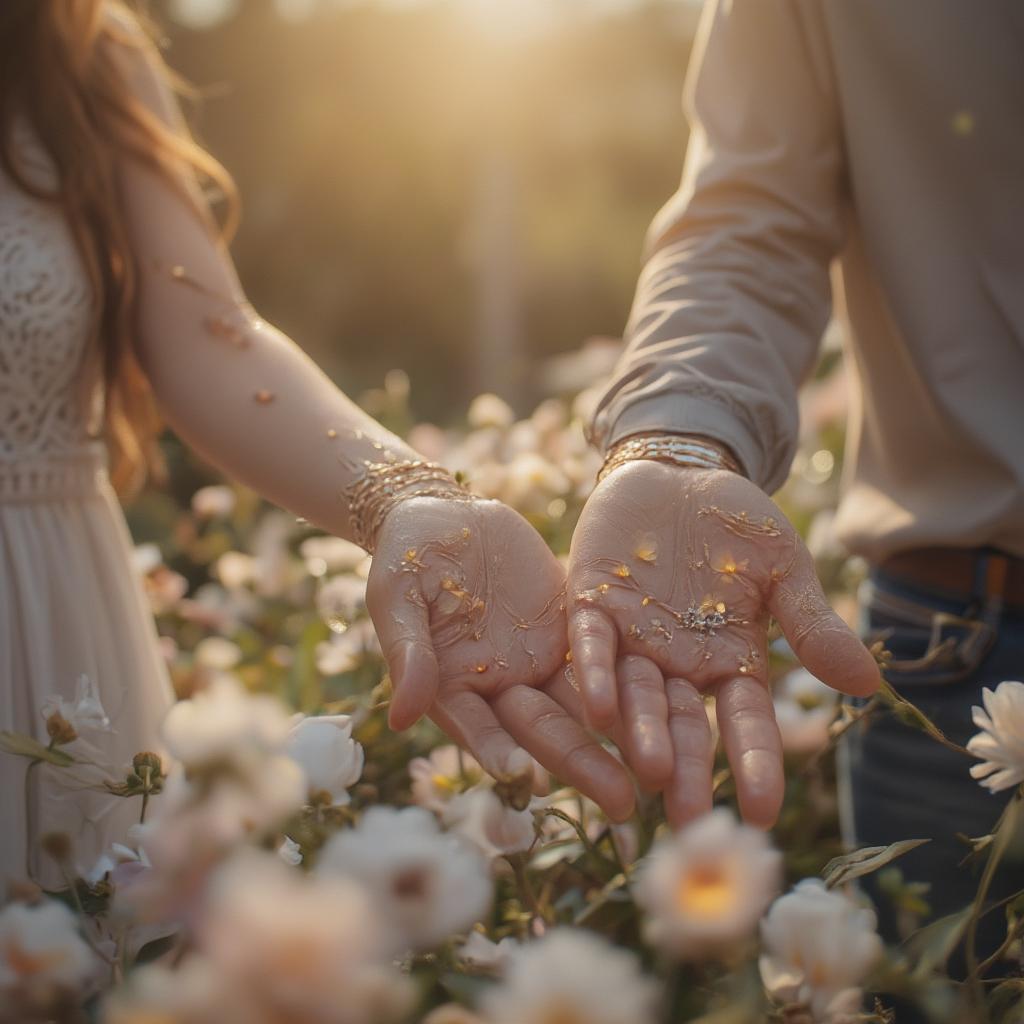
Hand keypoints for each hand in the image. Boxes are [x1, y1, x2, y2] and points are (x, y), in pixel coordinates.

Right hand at [367, 496, 635, 820]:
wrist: (444, 515)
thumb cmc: (405, 557)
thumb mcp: (398, 596)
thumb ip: (408, 652)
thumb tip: (402, 717)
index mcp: (453, 688)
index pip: (478, 726)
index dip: (497, 749)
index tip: (522, 774)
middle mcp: (502, 687)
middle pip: (544, 731)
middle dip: (582, 765)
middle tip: (621, 804)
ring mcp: (539, 662)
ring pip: (584, 705)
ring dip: (620, 738)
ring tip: (660, 774)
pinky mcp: (570, 631)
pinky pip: (605, 659)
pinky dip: (631, 685)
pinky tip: (671, 710)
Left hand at [566, 460, 879, 827]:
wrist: (680, 472)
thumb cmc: (737, 524)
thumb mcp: (783, 568)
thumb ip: (811, 623)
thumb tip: (868, 687)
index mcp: (728, 659)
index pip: (745, 721)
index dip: (755, 764)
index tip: (763, 814)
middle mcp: (676, 663)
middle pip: (682, 723)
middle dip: (687, 768)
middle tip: (689, 821)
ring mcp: (631, 638)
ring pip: (633, 693)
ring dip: (639, 731)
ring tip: (648, 773)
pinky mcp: (591, 605)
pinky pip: (588, 644)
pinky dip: (593, 672)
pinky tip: (596, 707)